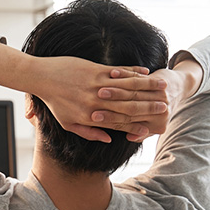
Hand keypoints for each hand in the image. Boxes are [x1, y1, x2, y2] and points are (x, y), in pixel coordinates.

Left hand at [31, 56, 167, 142]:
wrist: (43, 77)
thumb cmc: (54, 102)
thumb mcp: (68, 122)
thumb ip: (89, 133)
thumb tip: (109, 139)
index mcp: (90, 117)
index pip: (119, 123)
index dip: (138, 125)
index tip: (152, 126)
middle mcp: (96, 102)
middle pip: (128, 106)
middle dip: (149, 107)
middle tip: (166, 107)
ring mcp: (97, 85)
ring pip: (128, 88)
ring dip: (147, 87)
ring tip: (163, 87)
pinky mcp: (96, 70)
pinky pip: (120, 72)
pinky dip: (134, 72)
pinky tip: (146, 72)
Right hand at [91, 54, 202, 141]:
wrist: (179, 89)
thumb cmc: (160, 110)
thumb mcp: (156, 125)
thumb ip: (141, 134)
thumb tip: (130, 138)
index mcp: (158, 126)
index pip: (127, 123)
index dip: (109, 120)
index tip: (93, 117)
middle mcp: (161, 113)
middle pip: (130, 108)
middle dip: (110, 105)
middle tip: (94, 102)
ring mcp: (161, 97)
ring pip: (134, 94)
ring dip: (115, 90)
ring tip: (100, 89)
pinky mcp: (160, 83)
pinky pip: (140, 80)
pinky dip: (126, 75)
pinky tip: (112, 74)